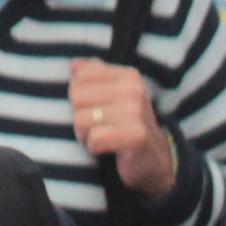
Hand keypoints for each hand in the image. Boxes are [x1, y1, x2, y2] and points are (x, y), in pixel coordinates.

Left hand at [69, 58, 178, 197]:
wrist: (152, 160)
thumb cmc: (126, 126)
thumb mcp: (113, 95)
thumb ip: (94, 75)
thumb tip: (73, 65)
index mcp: (128, 76)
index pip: (80, 76)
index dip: (80, 96)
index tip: (97, 108)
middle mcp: (134, 90)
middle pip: (76, 97)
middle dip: (80, 116)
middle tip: (99, 127)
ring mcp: (136, 112)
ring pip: (80, 119)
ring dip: (85, 135)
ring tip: (104, 138)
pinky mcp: (136, 136)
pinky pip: (94, 139)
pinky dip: (95, 148)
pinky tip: (109, 149)